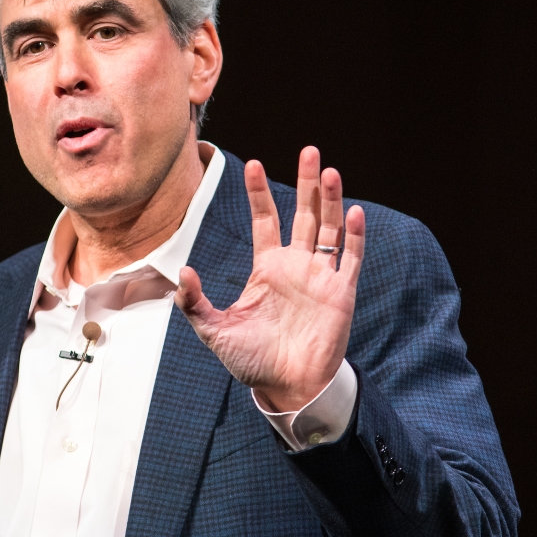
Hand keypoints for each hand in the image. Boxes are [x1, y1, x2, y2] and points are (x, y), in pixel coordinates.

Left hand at [175, 147, 364, 411]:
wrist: (286, 386)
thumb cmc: (251, 360)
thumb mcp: (214, 330)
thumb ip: (195, 302)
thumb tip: (182, 271)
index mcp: (267, 268)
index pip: (265, 220)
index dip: (260, 193)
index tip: (254, 164)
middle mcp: (296, 266)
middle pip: (304, 214)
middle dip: (306, 183)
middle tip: (309, 150)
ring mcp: (320, 277)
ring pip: (329, 228)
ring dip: (331, 200)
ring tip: (330, 171)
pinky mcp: (341, 293)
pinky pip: (350, 259)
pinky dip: (355, 236)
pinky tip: (354, 211)